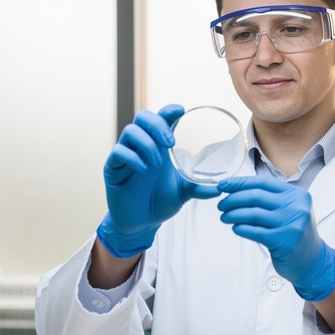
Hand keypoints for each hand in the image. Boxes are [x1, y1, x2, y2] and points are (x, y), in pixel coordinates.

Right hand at [97, 105, 220, 257]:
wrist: (141, 224)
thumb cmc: (160, 202)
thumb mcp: (184, 192)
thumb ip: (200, 187)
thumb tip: (220, 188)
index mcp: (158, 146)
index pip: (161, 119)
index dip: (169, 110)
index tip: (181, 110)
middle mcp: (141, 146)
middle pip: (143, 117)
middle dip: (157, 124)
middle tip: (170, 142)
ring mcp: (126, 156)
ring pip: (130, 131)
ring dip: (146, 143)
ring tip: (157, 163)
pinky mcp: (113, 169)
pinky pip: (118, 152)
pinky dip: (132, 158)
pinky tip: (143, 170)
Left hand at [216, 176, 334, 301]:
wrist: (313, 261)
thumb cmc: (295, 234)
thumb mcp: (290, 210)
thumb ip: (270, 200)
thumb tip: (236, 190)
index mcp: (296, 195)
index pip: (263, 183)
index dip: (240, 183)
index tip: (223, 186)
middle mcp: (296, 207)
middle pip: (256, 197)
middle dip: (233, 199)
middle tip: (221, 204)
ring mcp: (292, 224)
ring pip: (253, 214)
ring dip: (233, 214)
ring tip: (224, 217)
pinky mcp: (285, 241)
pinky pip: (256, 232)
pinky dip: (242, 229)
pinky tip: (235, 228)